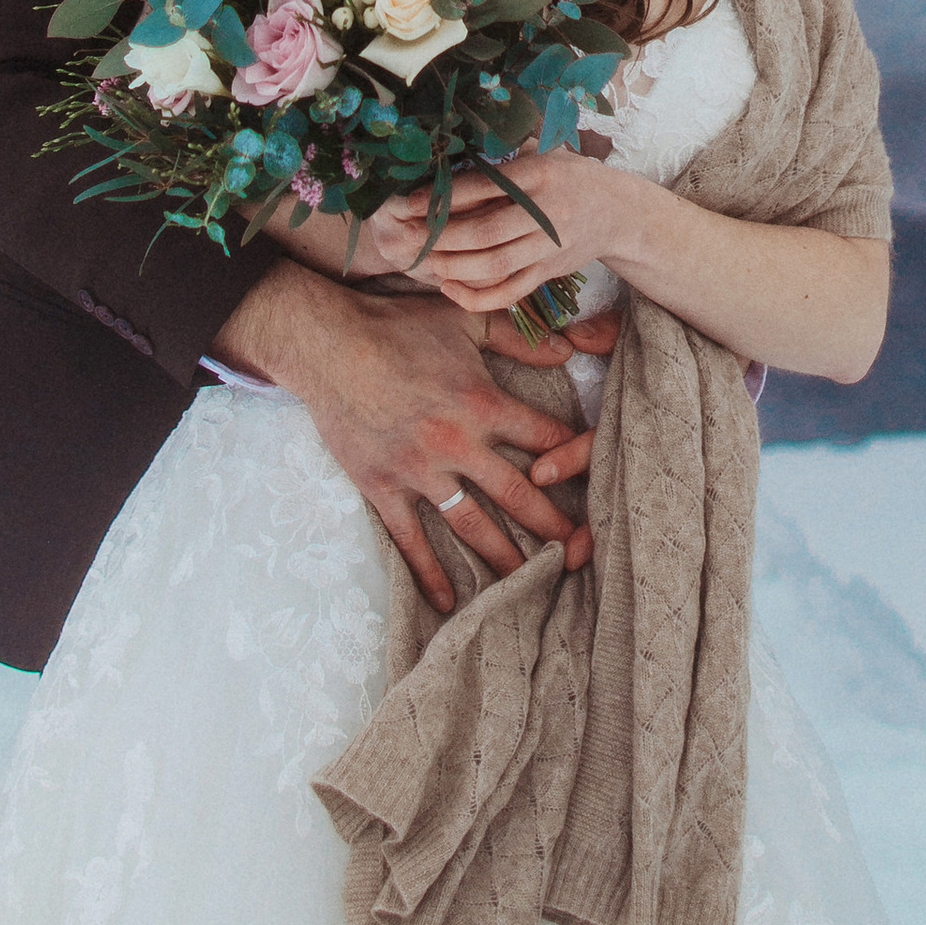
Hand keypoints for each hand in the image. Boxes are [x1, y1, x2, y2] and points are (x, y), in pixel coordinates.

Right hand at [208, 268, 600, 614]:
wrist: (326, 343)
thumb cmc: (396, 326)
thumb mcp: (462, 321)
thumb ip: (518, 338)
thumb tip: (567, 351)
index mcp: (481, 402)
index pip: (545, 438)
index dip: (575, 457)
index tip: (599, 479)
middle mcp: (456, 443)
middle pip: (518, 495)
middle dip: (554, 526)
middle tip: (581, 553)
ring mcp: (418, 471)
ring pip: (472, 526)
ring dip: (505, 558)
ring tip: (532, 584)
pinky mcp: (383, 488)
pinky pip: (411, 540)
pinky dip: (430, 574)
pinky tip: (450, 603)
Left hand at [366, 151, 626, 320]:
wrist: (618, 212)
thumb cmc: (570, 175)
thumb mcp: (546, 152)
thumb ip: (506, 154)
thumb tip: (450, 154)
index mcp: (541, 173)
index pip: (487, 186)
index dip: (446, 196)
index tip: (413, 201)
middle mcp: (546, 212)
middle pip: (486, 232)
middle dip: (443, 237)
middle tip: (410, 236)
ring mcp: (548, 246)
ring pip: (495, 265)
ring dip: (454, 267)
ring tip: (424, 261)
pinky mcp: (548, 272)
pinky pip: (510, 292)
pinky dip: (478, 296)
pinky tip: (449, 288)